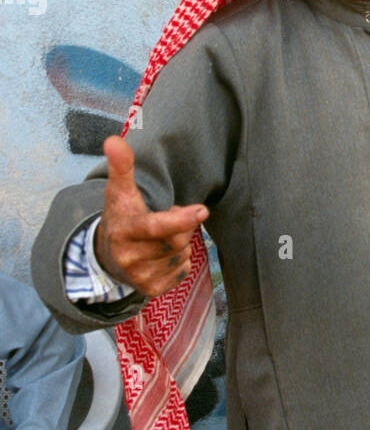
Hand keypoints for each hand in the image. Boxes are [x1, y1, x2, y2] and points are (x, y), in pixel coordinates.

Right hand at [95, 136, 207, 297]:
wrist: (107, 254)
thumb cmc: (121, 215)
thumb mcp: (120, 190)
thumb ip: (121, 165)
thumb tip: (114, 140)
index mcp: (124, 231)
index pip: (157, 227)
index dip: (181, 219)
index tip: (202, 210)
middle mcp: (129, 258)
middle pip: (177, 240)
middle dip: (181, 225)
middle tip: (169, 216)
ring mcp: (140, 277)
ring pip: (181, 255)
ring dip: (180, 242)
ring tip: (162, 236)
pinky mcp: (151, 290)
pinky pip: (183, 271)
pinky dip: (180, 260)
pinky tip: (164, 254)